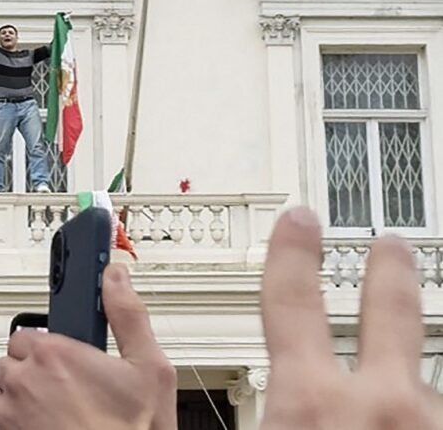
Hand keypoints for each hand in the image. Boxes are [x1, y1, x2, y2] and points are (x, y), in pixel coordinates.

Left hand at [0, 264, 176, 429]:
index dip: (46, 341)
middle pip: (9, 359)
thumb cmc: (133, 429)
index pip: (27, 330)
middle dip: (30, 366)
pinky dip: (9, 420)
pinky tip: (36, 422)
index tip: (61, 348)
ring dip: (18, 393)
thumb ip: (128, 316)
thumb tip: (116, 280)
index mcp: (55, 353)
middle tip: (60, 380)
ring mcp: (13, 411)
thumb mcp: (149, 367)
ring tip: (50, 404)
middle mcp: (26, 379)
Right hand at [260, 207, 442, 428]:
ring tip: (395, 406)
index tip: (299, 221)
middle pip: (390, 315)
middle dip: (390, 274)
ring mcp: (429, 428)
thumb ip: (245, 414)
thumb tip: (209, 385)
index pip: (292, 304)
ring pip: (420, 391)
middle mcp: (382, 409)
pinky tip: (406, 429)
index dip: (292, 254)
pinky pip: (434, 422)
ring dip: (405, 394)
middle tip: (392, 246)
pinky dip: (417, 424)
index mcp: (310, 406)